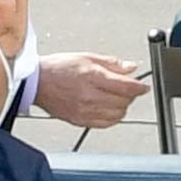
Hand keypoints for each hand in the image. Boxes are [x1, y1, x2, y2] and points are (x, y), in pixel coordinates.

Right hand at [33, 49, 147, 129]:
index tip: (144, 87)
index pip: (126, 86)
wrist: (37, 83)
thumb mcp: (87, 57)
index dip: (140, 87)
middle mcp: (90, 96)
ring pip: (117, 114)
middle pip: (124, 101)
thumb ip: (111, 63)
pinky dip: (113, 118)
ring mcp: (85, 110)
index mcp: (93, 77)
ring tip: (118, 98)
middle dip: (131, 95)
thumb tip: (130, 67)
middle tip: (129, 89)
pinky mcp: (80, 121)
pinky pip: (105, 124)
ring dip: (123, 107)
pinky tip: (110, 109)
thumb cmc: (58, 68)